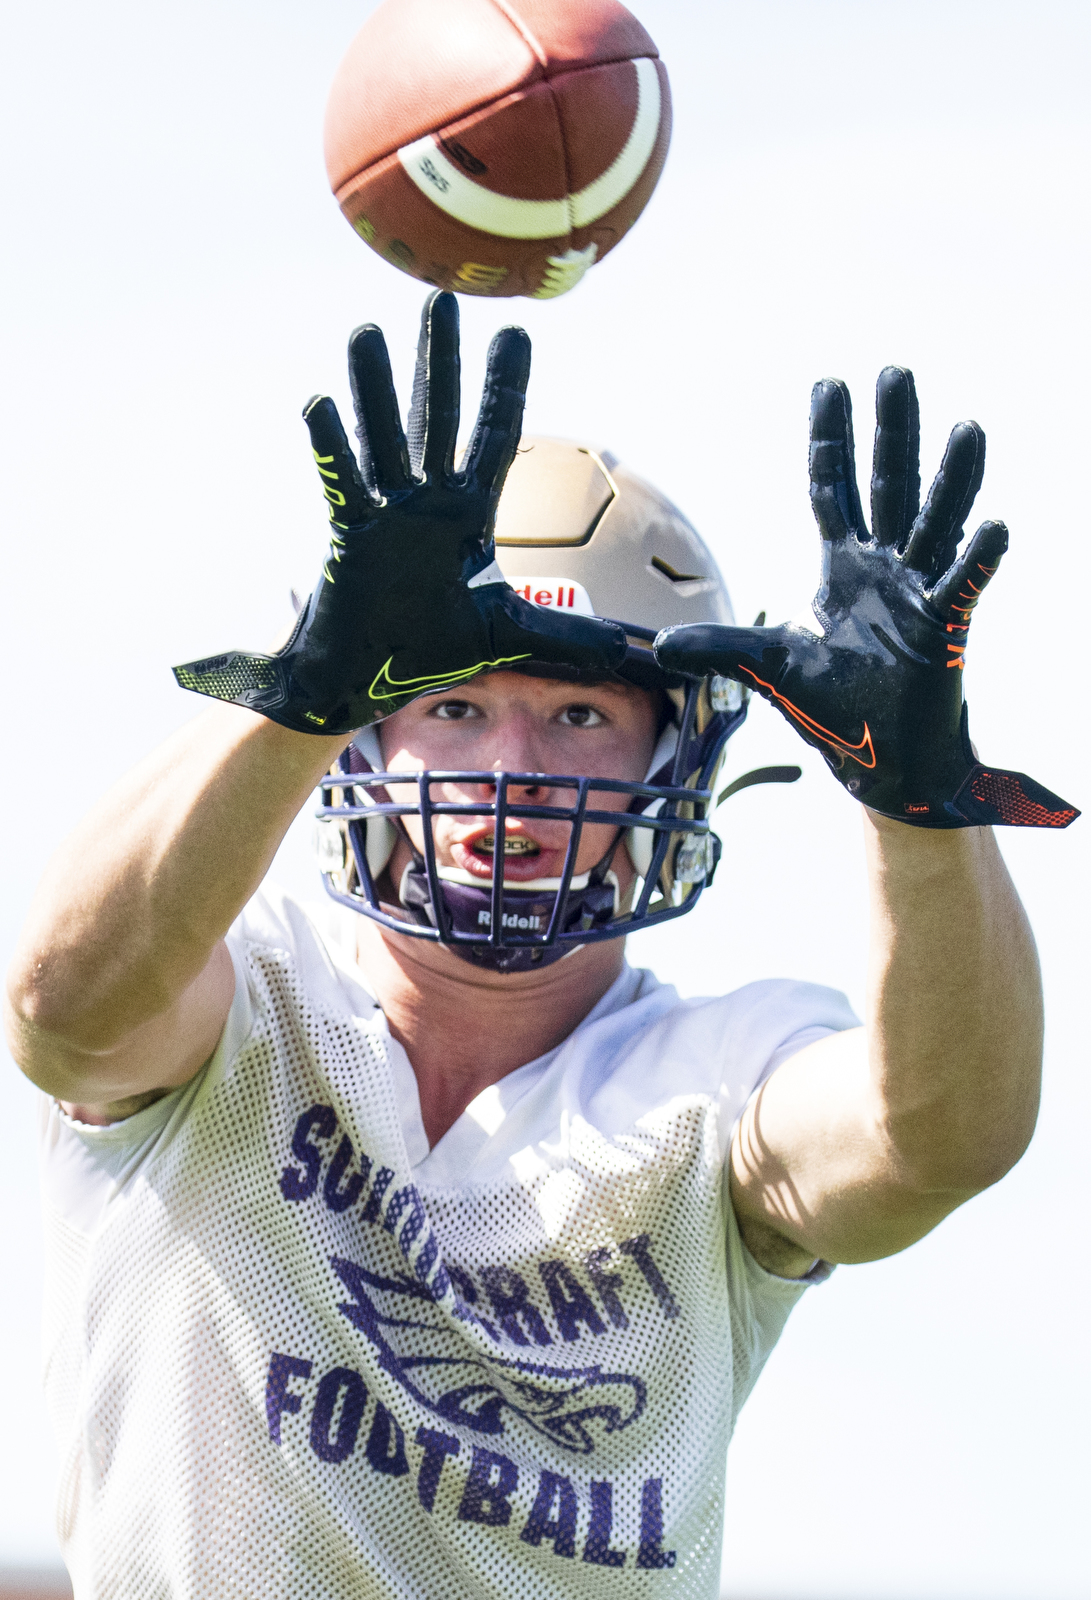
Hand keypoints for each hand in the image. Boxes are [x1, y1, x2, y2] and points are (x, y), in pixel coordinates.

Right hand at [175, 292, 625, 733]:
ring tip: (368, 332)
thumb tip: (619, 649)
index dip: (505, 387)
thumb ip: (561, 634)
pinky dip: (332, 446)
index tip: (516, 332)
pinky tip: (320, 402)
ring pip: (383, 437)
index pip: (493, 438)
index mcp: (464, 516)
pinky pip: (343, 482)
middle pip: (437, 417)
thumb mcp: (506, 635)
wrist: (369, 680)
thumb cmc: (428, 649)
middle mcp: (425, 503)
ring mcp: (384, 514)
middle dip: (442, 359)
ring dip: (376, 386)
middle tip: (442, 298)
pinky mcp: (349, 536)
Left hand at [655, 368, 1076, 827]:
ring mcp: (919, 595)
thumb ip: (720, 647)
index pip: (834, 489)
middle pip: (888, 485)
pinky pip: (963, 587)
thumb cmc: (836, 712)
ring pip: (937, 523)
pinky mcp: (945, 631)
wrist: (881, 764)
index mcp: (843, 570)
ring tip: (967, 430)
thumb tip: (661, 647)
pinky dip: (978, 560)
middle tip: (895, 373)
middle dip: (892, 431)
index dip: (832, 439)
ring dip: (952, 479)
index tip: (831, 385)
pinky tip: (994, 528)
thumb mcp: (768, 668)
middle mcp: (885, 570)